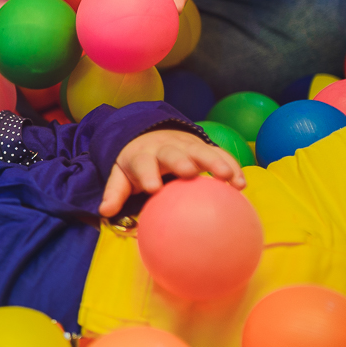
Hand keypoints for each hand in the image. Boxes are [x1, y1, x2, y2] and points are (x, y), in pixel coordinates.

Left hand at [99, 129, 244, 216]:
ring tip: (229, 177)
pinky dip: (231, 166)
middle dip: (180, 160)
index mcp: (142, 156)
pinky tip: (241, 184)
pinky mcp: (203, 146)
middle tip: (190, 172)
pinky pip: (220, 154)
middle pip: (173, 152)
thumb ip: (114, 192)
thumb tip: (104, 211)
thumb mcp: (121, 174)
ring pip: (201, 150)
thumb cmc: (137, 163)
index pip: (143, 163)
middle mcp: (165, 148)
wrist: (151, 134)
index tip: (153, 188)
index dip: (147, 173)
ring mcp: (186, 145)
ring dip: (215, 162)